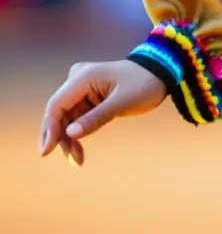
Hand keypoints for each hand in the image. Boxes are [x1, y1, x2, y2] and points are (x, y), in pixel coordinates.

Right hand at [40, 60, 167, 165]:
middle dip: (60, 137)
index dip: (50, 129)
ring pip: (67, 118)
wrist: (161, 73)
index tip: (47, 152)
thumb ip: (97, 118)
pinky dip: (79, 133)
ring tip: (77, 160)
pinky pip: (78, 117)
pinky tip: (79, 151)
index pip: (57, 105)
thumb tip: (70, 134)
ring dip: (69, 139)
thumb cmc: (145, 84)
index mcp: (83, 77)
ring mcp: (82, 88)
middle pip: (59, 112)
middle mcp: (78, 80)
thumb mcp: (123, 102)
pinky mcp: (89, 96)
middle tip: (69, 160)